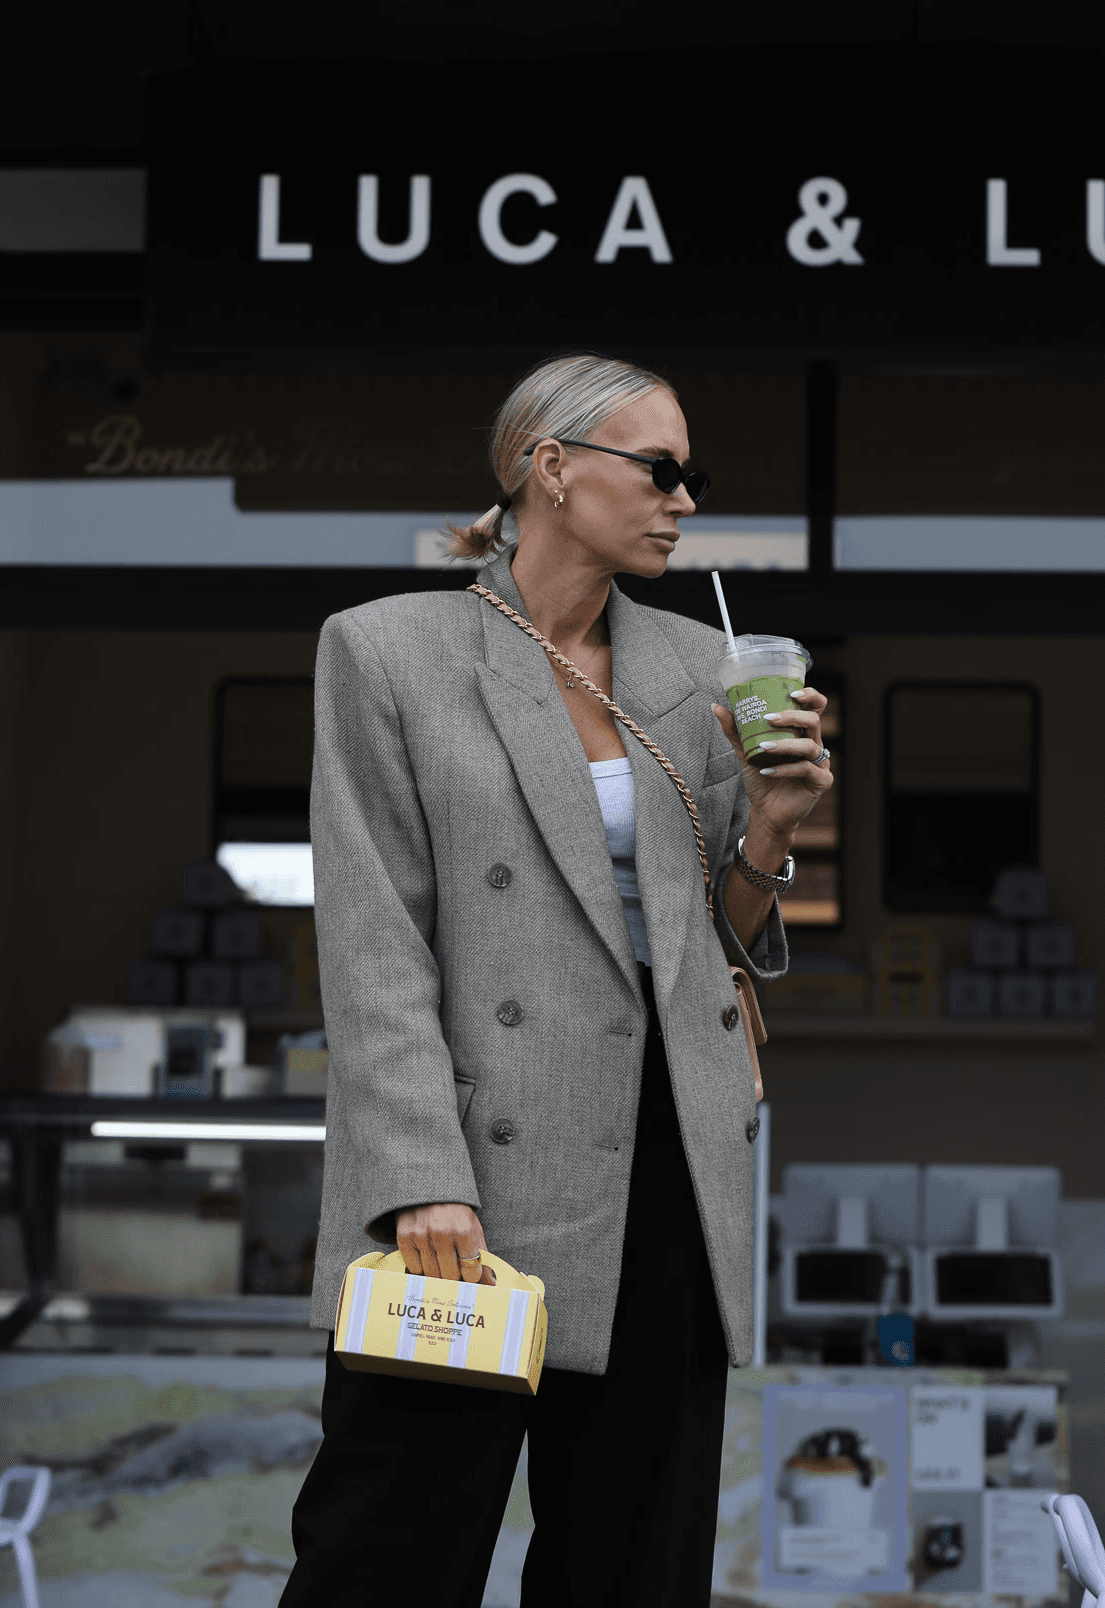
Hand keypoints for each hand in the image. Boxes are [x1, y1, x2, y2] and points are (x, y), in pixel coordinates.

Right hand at [395, 1202, 496, 1285]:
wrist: (429, 1188)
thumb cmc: (455, 1212)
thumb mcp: (473, 1229)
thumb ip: (481, 1257)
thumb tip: (491, 1284)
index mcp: (464, 1231)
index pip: (470, 1272)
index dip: (470, 1275)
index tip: (468, 1271)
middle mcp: (442, 1233)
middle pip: (450, 1276)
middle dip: (453, 1274)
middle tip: (452, 1264)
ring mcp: (422, 1235)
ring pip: (432, 1274)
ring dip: (437, 1271)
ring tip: (438, 1257)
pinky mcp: (404, 1237)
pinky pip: (414, 1268)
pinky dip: (420, 1266)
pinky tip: (425, 1253)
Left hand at [711, 687, 833, 839]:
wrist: (766, 812)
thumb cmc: (762, 779)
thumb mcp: (746, 752)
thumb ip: (735, 731)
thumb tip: (716, 706)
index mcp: (801, 733)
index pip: (815, 708)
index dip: (810, 696)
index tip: (792, 693)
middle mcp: (814, 745)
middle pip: (814, 721)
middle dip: (792, 716)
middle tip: (769, 717)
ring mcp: (820, 763)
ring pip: (809, 746)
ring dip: (784, 744)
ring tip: (763, 747)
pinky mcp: (821, 782)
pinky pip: (806, 769)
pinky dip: (785, 769)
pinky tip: (768, 771)